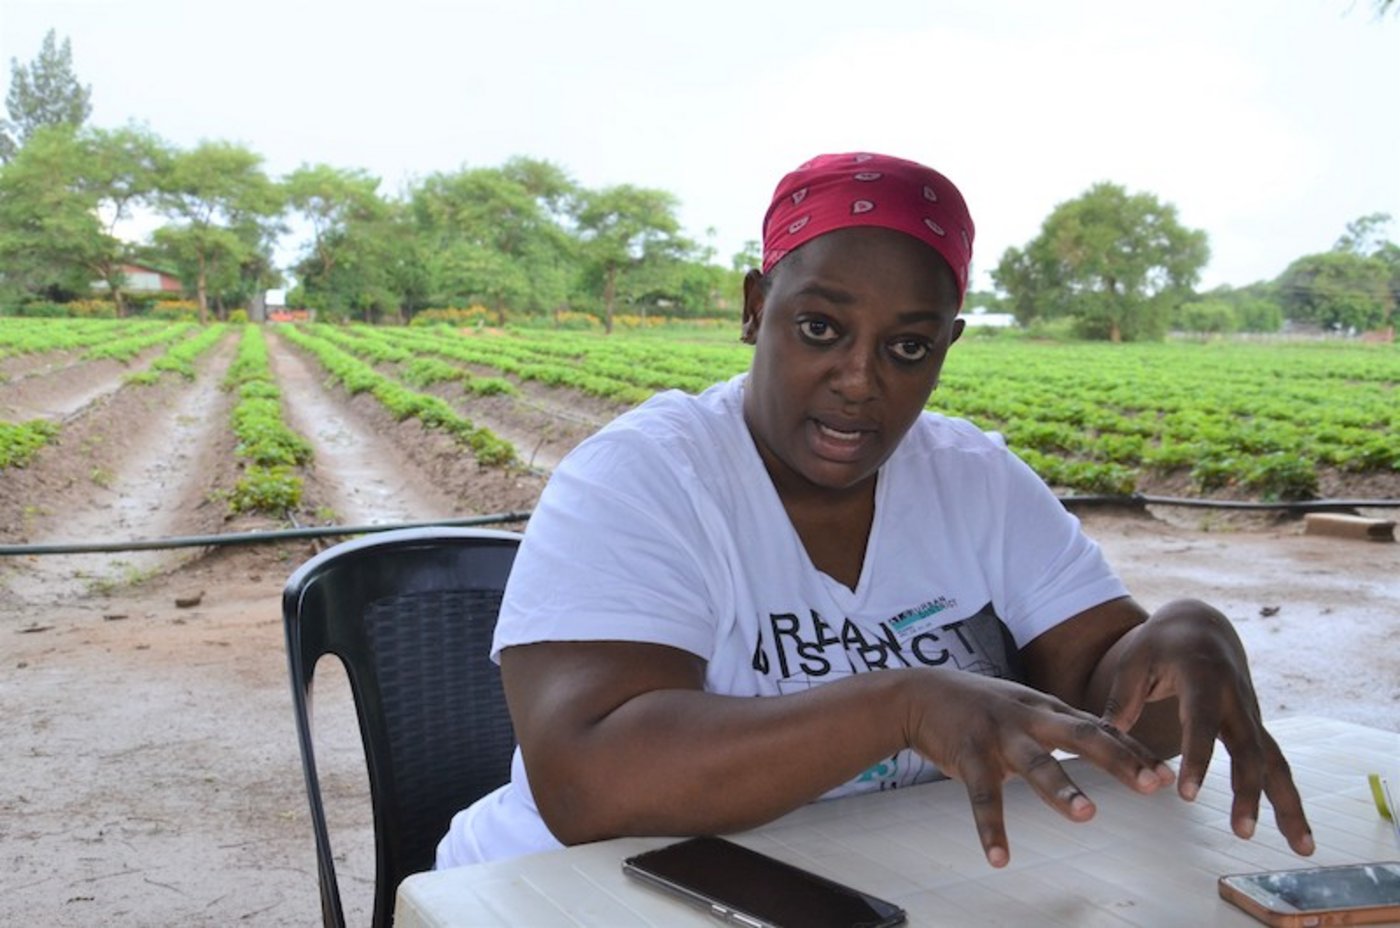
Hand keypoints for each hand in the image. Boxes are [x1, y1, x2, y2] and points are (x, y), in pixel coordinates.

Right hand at [902, 670, 1174, 867]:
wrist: (919, 694)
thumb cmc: (981, 705)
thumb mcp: (1027, 707)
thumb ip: (1064, 724)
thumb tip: (1114, 742)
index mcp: (1047, 709)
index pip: (1100, 729)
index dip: (1133, 751)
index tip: (1167, 775)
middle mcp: (1029, 718)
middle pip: (1082, 736)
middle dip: (1119, 760)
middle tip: (1153, 784)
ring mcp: (998, 734)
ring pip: (1036, 763)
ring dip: (1061, 789)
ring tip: (1086, 815)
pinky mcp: (967, 754)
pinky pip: (982, 795)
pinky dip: (991, 828)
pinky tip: (999, 858)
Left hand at [1100, 598, 1314, 855]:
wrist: (1201, 625)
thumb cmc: (1160, 644)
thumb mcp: (1134, 659)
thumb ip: (1123, 698)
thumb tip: (1106, 738)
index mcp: (1203, 677)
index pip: (1201, 722)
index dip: (1197, 757)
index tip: (1188, 794)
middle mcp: (1236, 698)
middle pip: (1248, 748)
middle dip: (1248, 790)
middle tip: (1242, 831)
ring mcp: (1251, 714)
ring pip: (1275, 761)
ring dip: (1288, 804)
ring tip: (1302, 848)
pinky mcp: (1255, 728)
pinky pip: (1276, 765)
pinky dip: (1288, 799)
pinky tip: (1298, 836)